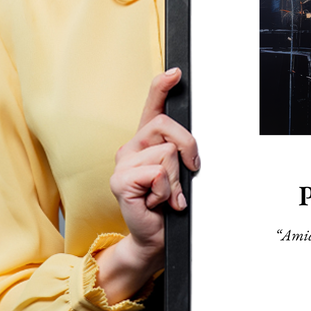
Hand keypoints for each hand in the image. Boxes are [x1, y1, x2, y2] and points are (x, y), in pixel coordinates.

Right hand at [95, 68, 199, 302]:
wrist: (155, 237)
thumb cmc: (168, 205)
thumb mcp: (180, 173)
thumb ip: (181, 153)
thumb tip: (190, 146)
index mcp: (146, 141)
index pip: (152, 106)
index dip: (162, 86)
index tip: (176, 73)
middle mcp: (131, 147)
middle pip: (166, 126)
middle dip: (188, 148)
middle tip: (188, 172)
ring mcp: (123, 163)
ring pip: (166, 153)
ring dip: (176, 179)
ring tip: (167, 195)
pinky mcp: (120, 181)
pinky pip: (157, 173)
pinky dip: (166, 191)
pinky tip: (157, 202)